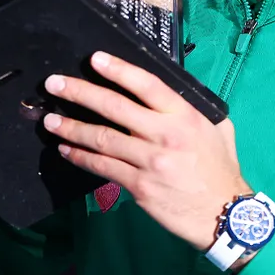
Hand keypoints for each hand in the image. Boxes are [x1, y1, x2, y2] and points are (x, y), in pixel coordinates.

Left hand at [42, 51, 248, 251]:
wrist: (225, 215)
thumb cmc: (221, 169)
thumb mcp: (218, 129)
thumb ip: (193, 111)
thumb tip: (170, 97)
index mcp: (184, 116)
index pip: (146, 85)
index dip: (119, 70)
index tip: (94, 59)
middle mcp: (164, 134)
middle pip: (114, 107)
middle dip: (80, 92)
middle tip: (55, 83)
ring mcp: (150, 161)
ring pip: (102, 139)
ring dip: (72, 127)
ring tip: (50, 120)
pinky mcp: (139, 186)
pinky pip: (103, 168)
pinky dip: (81, 157)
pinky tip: (66, 150)